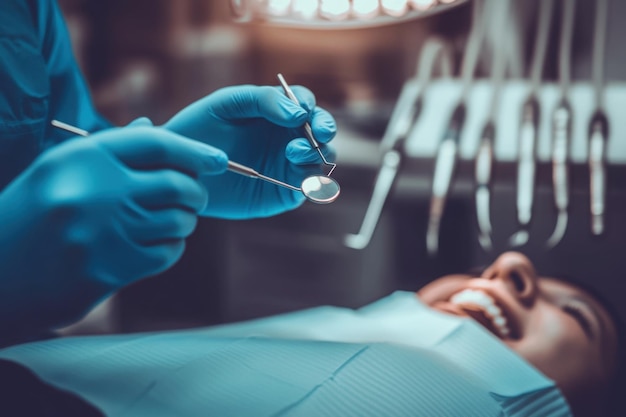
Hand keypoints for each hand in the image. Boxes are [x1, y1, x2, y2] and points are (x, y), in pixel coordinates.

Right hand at [0, 125, 225, 339]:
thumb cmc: (30, 218)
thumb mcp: (59, 171)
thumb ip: (109, 150)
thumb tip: (151, 126)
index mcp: (80, 158)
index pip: (155, 143)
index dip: (194, 150)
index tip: (219, 160)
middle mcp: (92, 190)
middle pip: (176, 184)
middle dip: (196, 193)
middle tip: (196, 198)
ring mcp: (101, 232)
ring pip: (177, 221)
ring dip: (184, 222)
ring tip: (172, 222)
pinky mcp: (108, 269)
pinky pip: (166, 253)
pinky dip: (170, 248)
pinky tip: (154, 247)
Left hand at [164, 84, 336, 218]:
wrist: (180, 169)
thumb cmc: (200, 129)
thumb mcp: (227, 104)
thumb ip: (263, 100)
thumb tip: (299, 114)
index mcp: (277, 112)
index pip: (306, 104)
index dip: (310, 105)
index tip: (301, 110)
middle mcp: (288, 137)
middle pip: (323, 131)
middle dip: (325, 129)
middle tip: (317, 134)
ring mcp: (289, 166)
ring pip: (321, 159)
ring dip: (318, 154)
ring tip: (293, 152)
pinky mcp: (285, 192)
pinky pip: (309, 188)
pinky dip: (314, 183)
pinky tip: (302, 178)